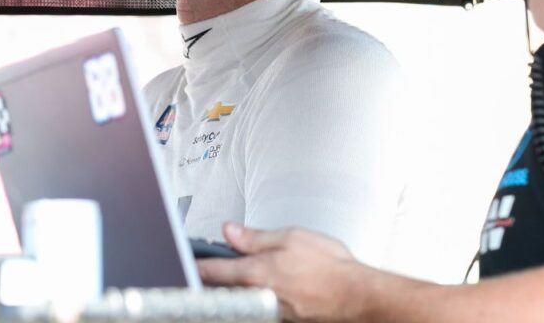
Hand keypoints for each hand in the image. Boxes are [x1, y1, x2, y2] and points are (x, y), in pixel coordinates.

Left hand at [197, 222, 367, 322]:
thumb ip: (255, 237)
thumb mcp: (291, 237)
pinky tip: (275, 287)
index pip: (212, 271)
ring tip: (255, 273)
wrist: (356, 295)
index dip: (196, 265)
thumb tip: (229, 231)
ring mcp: (268, 312)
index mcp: (255, 273)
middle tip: (216, 266)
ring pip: (242, 298)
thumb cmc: (329, 266)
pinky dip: (261, 296)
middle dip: (216, 277)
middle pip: (224, 289)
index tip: (187, 262)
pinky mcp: (282, 320)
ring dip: (240, 287)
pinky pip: (261, 307)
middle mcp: (257, 297)